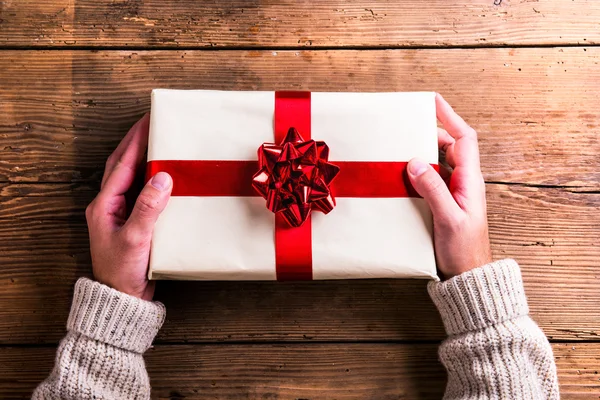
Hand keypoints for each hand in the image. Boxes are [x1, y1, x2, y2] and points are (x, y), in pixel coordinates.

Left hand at [85, 114, 171, 299]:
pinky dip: (151, 177)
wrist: (122, 298)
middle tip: (153, 123)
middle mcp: (110, 205)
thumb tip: (162, 177)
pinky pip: (141, 192)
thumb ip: (147, 208)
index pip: (122, 165)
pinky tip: (164, 175)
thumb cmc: (122, 272)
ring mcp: (120, 213)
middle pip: (122, 165)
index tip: (148, 121)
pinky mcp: (133, 222)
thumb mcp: (135, 239)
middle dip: (136, 142)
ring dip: (142, 157)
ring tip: (159, 141)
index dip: (135, 141)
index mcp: (105, 205)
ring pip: (130, 176)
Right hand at [407, 94, 491, 279]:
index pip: (463, 139)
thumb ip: (434, 189)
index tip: (433, 101)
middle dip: (429, 132)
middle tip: (406, 125)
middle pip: (448, 146)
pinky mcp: (443, 203)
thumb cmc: (464, 250)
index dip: (450, 117)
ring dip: (421, 152)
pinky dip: (417, 171)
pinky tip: (401, 174)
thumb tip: (415, 161)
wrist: (468, 275)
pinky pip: (430, 179)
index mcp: (470, 181)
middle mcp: (463, 182)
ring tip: (400, 146)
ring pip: (438, 162)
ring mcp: (454, 192)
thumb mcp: (449, 219)